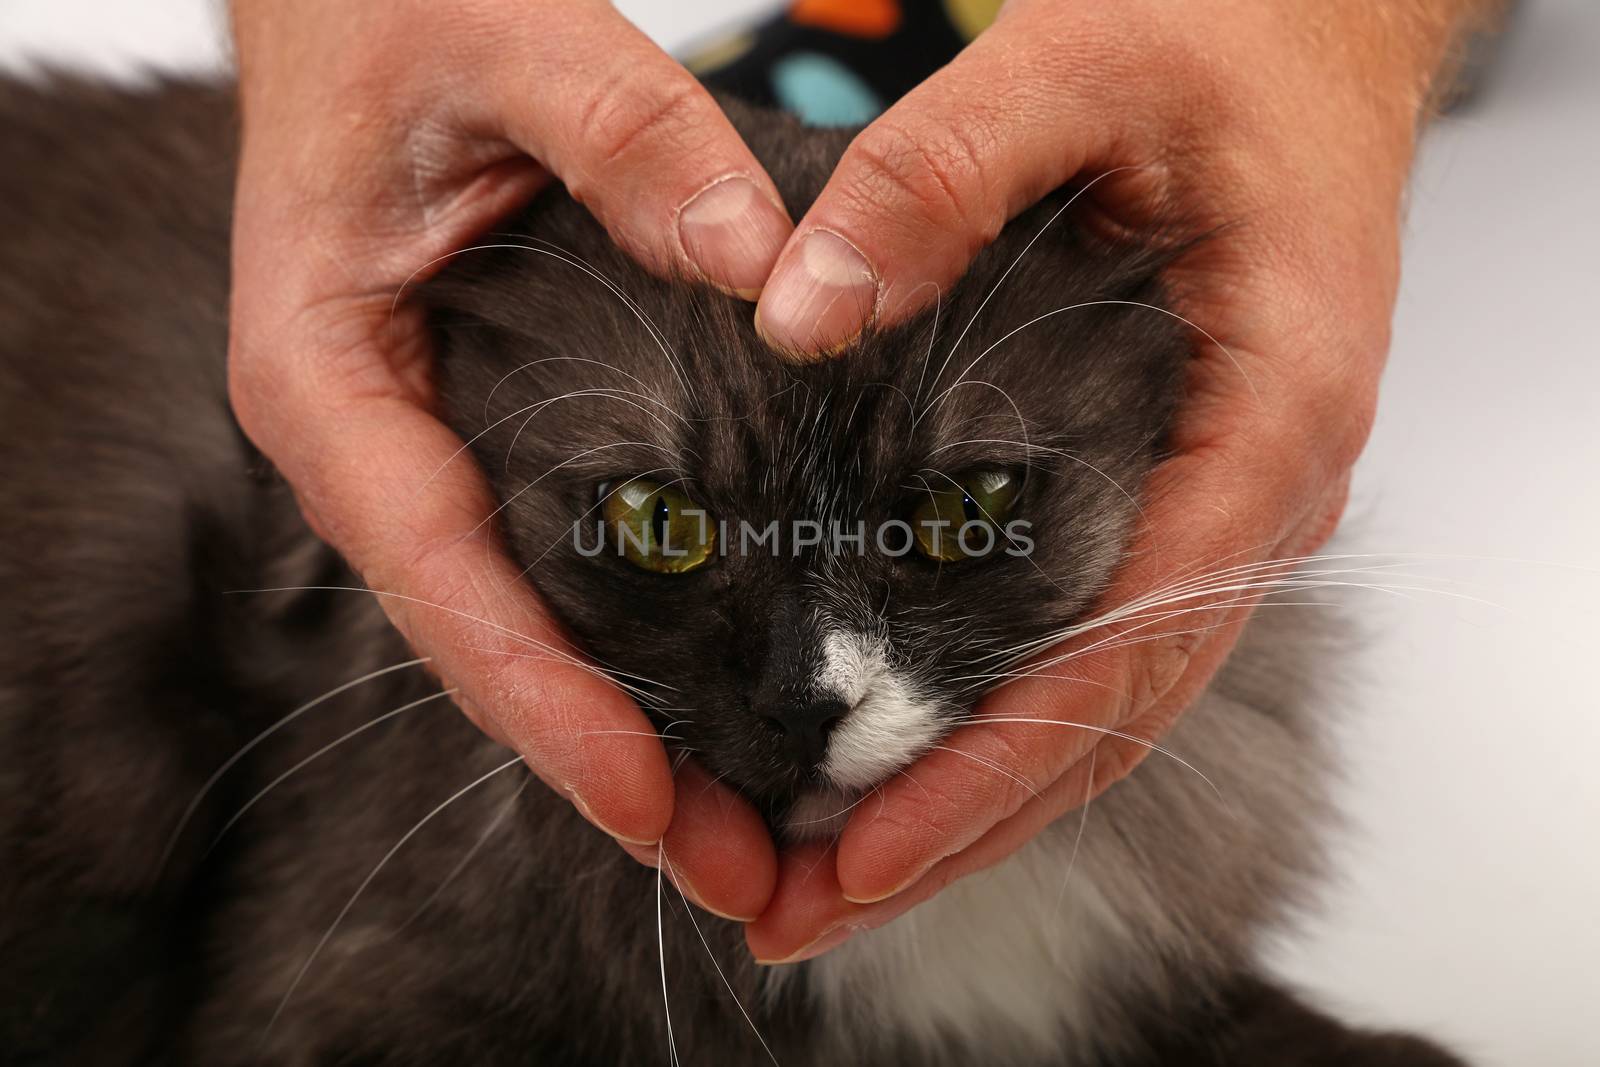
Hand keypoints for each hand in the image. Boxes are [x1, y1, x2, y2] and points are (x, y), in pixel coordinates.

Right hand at [226, 0, 797, 921]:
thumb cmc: (396, 12)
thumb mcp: (502, 35)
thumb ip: (623, 126)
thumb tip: (765, 264)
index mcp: (328, 377)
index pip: (438, 574)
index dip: (543, 699)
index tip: (648, 798)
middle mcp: (368, 439)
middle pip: (482, 644)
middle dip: (601, 768)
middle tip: (741, 872)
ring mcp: (422, 448)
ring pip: (517, 627)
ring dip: (624, 737)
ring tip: (747, 835)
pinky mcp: (481, 436)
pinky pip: (545, 569)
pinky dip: (625, 653)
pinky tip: (713, 707)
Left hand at [746, 0, 1482, 960]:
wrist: (1307, 32)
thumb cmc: (1229, 45)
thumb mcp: (1078, 63)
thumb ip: (939, 172)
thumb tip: (798, 306)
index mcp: (1270, 415)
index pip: (1132, 645)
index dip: (998, 763)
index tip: (872, 844)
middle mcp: (1256, 490)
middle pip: (1116, 720)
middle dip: (965, 828)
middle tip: (809, 909)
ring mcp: (1218, 503)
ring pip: (1109, 706)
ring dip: (977, 803)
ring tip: (835, 881)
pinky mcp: (1170, 492)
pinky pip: (1097, 644)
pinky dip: (1003, 724)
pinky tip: (907, 763)